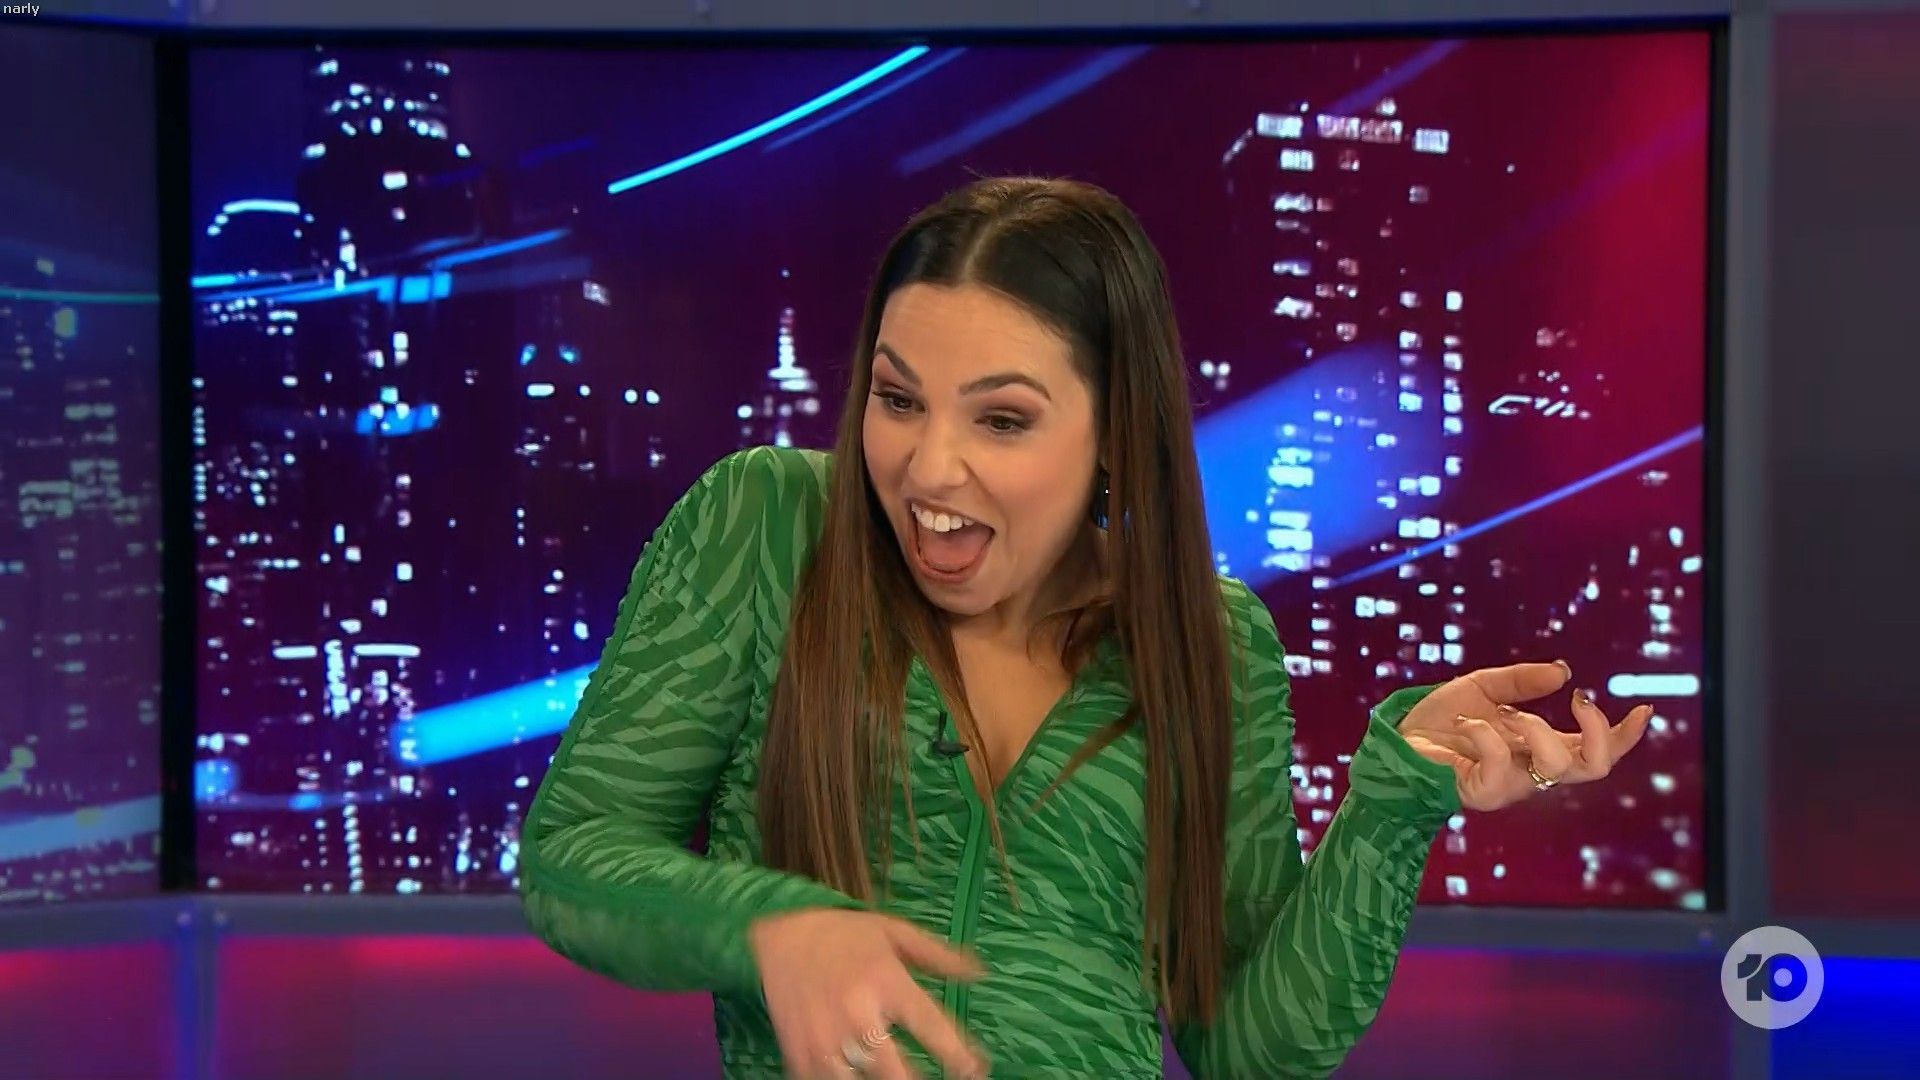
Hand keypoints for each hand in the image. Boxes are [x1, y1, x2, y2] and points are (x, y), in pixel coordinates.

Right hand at [748, 907, 991, 1079]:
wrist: (777, 934)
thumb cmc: (843, 934)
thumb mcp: (894, 933)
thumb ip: (937, 956)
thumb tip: (979, 972)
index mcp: (885, 981)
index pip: (931, 1027)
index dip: (959, 1055)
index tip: (975, 1069)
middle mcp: (857, 1013)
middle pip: (897, 1072)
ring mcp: (826, 1037)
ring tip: (892, 1075)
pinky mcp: (800, 1052)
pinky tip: (856, 1072)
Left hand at [1395, 660, 1653, 811]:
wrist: (1397, 741)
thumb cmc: (1439, 721)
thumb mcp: (1482, 688)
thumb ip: (1520, 681)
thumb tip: (1563, 672)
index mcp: (1541, 748)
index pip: (1597, 751)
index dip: (1625, 736)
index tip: (1644, 708)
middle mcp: (1533, 771)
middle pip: (1594, 769)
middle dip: (1599, 732)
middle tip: (1580, 702)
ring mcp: (1509, 784)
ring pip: (1556, 767)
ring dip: (1539, 729)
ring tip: (1508, 715)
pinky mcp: (1480, 791)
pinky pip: (1500, 765)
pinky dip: (1487, 735)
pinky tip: (1467, 724)